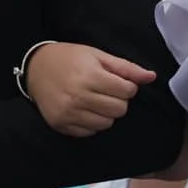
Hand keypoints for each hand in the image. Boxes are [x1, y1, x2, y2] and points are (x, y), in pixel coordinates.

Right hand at [26, 44, 155, 137]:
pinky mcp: (61, 124)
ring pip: (106, 124)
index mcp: (90, 76)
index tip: (118, 82)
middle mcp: (78, 96)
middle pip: (119, 110)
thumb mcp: (98, 55)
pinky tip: (84, 109)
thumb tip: (151, 77)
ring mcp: (68, 113)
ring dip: (106, 113)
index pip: (127, 92)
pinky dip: (91, 122)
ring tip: (95, 100)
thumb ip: (126, 68)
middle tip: (106, 91)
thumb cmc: (70, 58)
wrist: (35, 68)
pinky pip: (89, 132)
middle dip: (118, 100)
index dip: (127, 87)